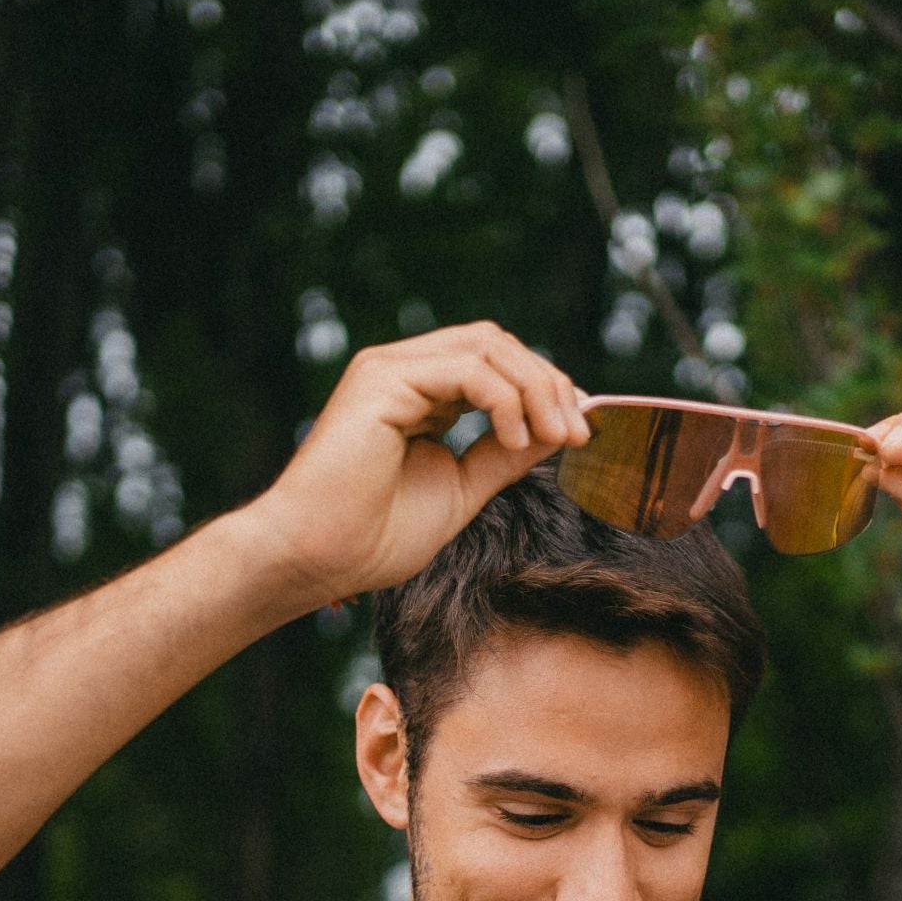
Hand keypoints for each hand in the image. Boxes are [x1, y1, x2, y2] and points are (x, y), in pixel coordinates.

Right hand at [248, 323, 590, 605]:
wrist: (320, 558)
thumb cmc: (375, 536)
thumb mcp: (463, 489)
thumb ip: (504, 455)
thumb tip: (557, 430)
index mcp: (421, 394)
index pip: (495, 362)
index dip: (545, 387)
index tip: (581, 430)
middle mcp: (403, 371)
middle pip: (496, 342)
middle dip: (549, 382)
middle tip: (579, 432)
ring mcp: (389, 369)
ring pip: (486, 345)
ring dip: (536, 388)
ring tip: (556, 437)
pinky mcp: (381, 378)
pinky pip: (466, 368)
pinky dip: (505, 399)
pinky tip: (516, 439)